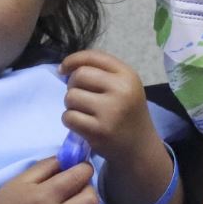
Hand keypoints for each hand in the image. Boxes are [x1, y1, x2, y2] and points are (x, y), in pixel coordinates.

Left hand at [60, 49, 156, 165]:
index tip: (63, 69)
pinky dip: (70, 121)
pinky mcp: (99, 130)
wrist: (138, 147)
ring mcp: (110, 111)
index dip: (73, 60)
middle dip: (72, 85)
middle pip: (79, 75)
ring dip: (71, 105)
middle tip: (80, 97)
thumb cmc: (126, 113)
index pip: (93, 57)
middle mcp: (121, 89)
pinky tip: (82, 125)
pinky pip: (69, 117)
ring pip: (71, 96)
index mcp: (127, 75)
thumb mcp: (123, 87)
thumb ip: (100, 73)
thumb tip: (65, 68)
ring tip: (84, 112)